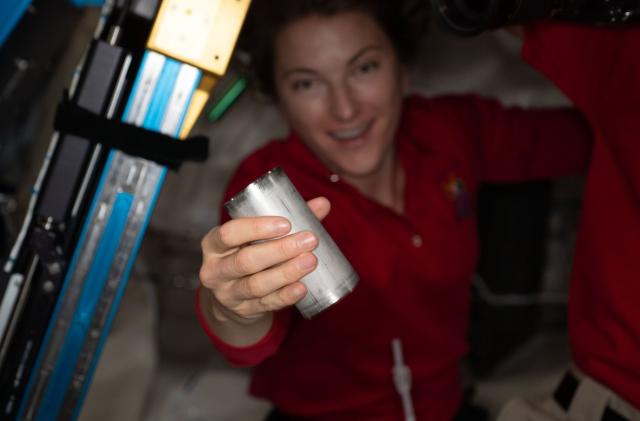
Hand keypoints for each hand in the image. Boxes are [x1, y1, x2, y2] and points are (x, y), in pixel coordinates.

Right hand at [199, 197, 330, 325]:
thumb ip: (287, 219)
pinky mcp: (245, 310)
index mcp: (214, 244)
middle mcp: (216, 270)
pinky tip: (302, 288)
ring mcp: (229, 293)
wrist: (233, 295)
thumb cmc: (247, 252)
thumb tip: (322, 204)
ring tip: (311, 261)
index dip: (256, 228)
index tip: (286, 223)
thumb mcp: (255, 236)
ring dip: (286, 273)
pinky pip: (267, 304)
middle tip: (309, 240)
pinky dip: (286, 296)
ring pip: (257, 285)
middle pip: (246, 261)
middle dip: (280, 250)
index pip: (229, 233)